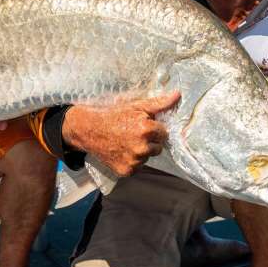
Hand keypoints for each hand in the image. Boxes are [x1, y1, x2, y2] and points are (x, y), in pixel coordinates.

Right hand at [61, 92, 180, 176]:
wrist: (89, 130)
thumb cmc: (113, 116)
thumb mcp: (136, 106)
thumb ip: (159, 103)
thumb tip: (177, 95)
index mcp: (145, 129)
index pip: (164, 133)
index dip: (154, 129)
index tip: (142, 126)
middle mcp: (141, 148)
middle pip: (158, 147)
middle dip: (150, 141)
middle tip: (133, 134)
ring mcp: (133, 161)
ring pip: (147, 157)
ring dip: (141, 151)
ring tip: (126, 142)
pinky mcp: (126, 171)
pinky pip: (137, 167)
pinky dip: (132, 161)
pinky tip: (122, 151)